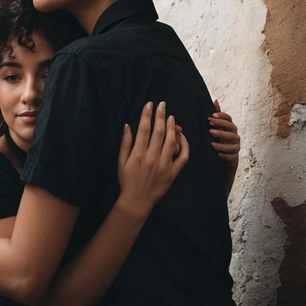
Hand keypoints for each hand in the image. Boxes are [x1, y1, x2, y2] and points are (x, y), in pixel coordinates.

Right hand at [117, 101, 188, 217]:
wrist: (137, 201)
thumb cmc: (127, 180)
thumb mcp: (121, 162)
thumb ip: (125, 143)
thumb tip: (127, 125)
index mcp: (138, 154)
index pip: (144, 129)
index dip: (147, 115)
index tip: (149, 104)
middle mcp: (152, 158)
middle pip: (159, 132)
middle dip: (161, 116)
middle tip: (162, 105)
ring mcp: (164, 165)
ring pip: (171, 142)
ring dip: (172, 127)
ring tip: (171, 117)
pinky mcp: (173, 173)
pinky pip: (183, 157)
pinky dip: (185, 145)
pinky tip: (182, 136)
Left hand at [209, 100, 239, 194]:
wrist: (222, 162)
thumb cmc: (218, 142)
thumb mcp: (216, 129)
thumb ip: (217, 116)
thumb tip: (215, 100)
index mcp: (230, 128)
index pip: (229, 119)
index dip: (222, 116)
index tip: (212, 116)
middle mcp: (234, 136)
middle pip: (232, 130)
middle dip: (221, 129)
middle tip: (209, 129)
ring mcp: (235, 148)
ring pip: (233, 144)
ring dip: (222, 143)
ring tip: (211, 144)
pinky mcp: (234, 159)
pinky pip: (232, 157)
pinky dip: (225, 155)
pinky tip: (218, 154)